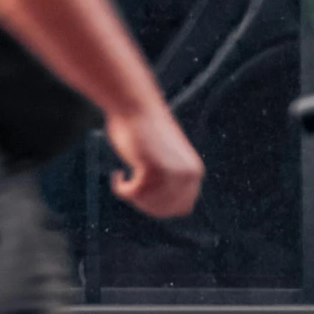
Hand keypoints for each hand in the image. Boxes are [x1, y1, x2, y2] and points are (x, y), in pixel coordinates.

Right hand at [105, 100, 203, 218]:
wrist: (135, 103)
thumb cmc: (145, 127)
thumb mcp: (167, 158)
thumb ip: (170, 181)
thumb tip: (162, 208)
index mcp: (195, 171)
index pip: (182, 207)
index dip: (161, 205)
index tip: (144, 194)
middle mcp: (187, 175)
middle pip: (164, 210)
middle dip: (146, 202)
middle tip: (131, 186)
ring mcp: (170, 173)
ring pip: (148, 204)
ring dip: (133, 195)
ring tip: (125, 178)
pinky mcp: (151, 169)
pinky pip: (131, 194)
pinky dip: (121, 188)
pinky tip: (118, 175)